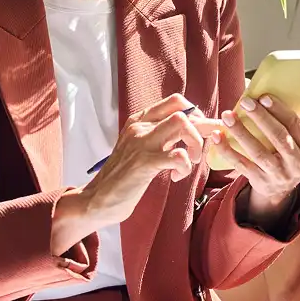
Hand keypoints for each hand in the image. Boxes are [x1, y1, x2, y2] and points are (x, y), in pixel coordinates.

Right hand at [51, 94, 219, 254]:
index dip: (196, 113)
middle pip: (182, 110)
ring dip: (195, 144)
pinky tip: (176, 177)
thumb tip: (192, 131)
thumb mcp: (139, 149)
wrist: (96, 199)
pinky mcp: (144, 163)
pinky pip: (178, 156)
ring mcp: (141, 143)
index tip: (199, 133)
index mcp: (139, 120)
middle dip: (203, 128)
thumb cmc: (123, 178)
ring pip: (182, 123)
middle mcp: (140, 126)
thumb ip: (159, 137)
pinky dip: (185, 167)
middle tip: (201, 149)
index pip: (175, 101)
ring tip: (190, 162)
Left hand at [210, 87, 299, 222]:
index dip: (279, 109)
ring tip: (227, 116)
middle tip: (245, 102)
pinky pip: (241, 164)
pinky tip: (217, 136)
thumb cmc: (291, 152)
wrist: (281, 188)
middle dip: (261, 118)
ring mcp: (279, 174)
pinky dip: (227, 150)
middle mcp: (298, 163)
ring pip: (258, 151)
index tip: (263, 96)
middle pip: (278, 137)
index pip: (295, 124)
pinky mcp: (260, 181)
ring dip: (241, 132)